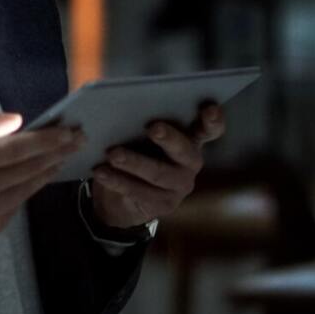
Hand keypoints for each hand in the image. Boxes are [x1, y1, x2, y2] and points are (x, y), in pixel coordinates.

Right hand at [0, 104, 85, 264]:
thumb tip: (14, 120)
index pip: (18, 149)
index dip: (47, 139)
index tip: (68, 131)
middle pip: (30, 167)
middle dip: (58, 151)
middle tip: (79, 139)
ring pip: (29, 187)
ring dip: (50, 169)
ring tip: (65, 155)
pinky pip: (18, 203)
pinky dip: (31, 187)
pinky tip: (40, 175)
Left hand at [89, 102, 226, 229]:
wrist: (121, 198)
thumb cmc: (135, 152)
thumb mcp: (139, 136)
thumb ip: (140, 122)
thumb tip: (121, 110)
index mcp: (190, 138)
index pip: (210, 129)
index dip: (213, 120)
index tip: (210, 108)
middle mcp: (191, 162)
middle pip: (184, 150)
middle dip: (169, 138)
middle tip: (153, 127)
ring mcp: (179, 186)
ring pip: (158, 173)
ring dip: (134, 163)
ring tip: (112, 154)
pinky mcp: (163, 205)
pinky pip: (138, 192)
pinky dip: (117, 181)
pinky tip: (101, 172)